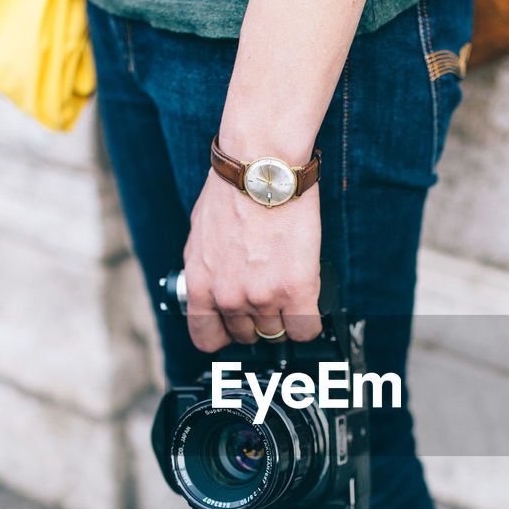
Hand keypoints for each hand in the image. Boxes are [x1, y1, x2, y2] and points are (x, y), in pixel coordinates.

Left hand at [183, 172, 321, 351]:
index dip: (224, 335)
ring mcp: (263, 297)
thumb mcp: (199, 238)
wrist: (262, 169)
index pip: (206, 339)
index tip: (235, 327)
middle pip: (248, 336)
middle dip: (258, 320)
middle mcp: (229, 297)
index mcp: (200, 286)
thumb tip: (214, 287)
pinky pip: (305, 329)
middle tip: (268, 296)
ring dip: (284, 316)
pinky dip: (308, 322)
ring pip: (278, 332)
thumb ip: (206, 272)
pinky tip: (307, 303)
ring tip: (288, 289)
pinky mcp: (296, 290)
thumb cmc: (231, 192)